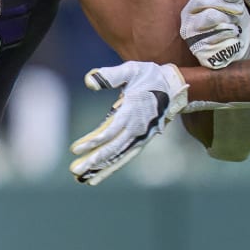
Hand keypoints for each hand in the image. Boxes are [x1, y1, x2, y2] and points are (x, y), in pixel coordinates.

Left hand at [69, 61, 188, 184]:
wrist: (175, 87)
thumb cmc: (149, 76)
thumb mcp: (131, 69)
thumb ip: (110, 75)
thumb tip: (88, 81)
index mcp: (132, 111)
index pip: (110, 130)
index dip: (93, 141)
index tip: (75, 149)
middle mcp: (137, 128)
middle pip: (112, 148)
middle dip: (93, 161)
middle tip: (74, 170)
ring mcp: (140, 137)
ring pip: (119, 156)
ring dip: (101, 169)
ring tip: (82, 179)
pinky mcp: (141, 141)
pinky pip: (125, 156)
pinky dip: (112, 167)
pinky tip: (97, 176)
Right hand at [181, 0, 249, 68]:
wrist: (238, 45)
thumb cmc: (232, 21)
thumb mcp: (233, 4)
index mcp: (191, 9)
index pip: (202, 0)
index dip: (223, 3)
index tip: (238, 9)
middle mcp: (187, 26)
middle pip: (211, 16)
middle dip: (229, 18)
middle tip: (233, 22)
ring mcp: (193, 43)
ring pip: (219, 32)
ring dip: (233, 31)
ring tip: (233, 32)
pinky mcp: (203, 57)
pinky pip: (224, 47)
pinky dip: (234, 44)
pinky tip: (231, 44)